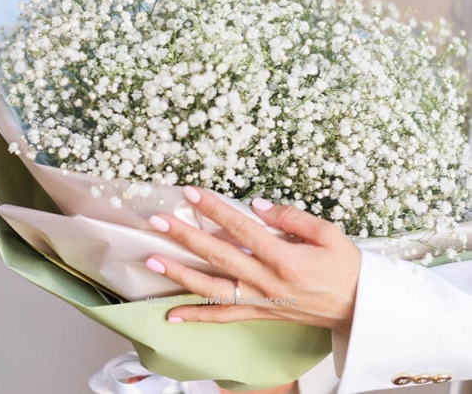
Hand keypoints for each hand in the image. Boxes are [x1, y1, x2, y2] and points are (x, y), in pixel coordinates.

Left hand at [146, 186, 360, 334]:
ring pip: (212, 288)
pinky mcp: (260, 313)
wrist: (357, 307)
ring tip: (153, 259)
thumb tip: (256, 206)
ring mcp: (260, 300)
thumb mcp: (327, 233)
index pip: (239, 227)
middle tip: (159, 221)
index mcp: (283, 257)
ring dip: (180, 273)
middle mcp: (266, 281)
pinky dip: (197, 316)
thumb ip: (291, 217)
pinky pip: (224, 317)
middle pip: (218, 255)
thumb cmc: (345, 266)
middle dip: (185, 236)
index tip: (190, 194)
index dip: (213, 209)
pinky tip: (172, 315)